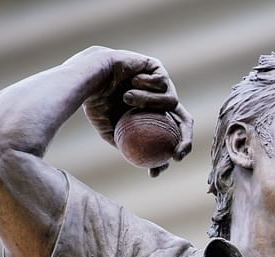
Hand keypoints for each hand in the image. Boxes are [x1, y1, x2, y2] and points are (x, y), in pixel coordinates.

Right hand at [69, 46, 192, 176]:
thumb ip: (126, 144)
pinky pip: (162, 82)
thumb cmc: (96, 103)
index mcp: (151, 117)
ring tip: (126, 98)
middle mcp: (160, 103)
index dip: (167, 156)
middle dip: (185, 140)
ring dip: (149, 102)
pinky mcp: (158, 69)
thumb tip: (145, 165)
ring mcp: (161, 85)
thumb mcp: (109, 129)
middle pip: (184, 122)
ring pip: (172, 101)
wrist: (89, 74)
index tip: (159, 168)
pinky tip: (131, 81)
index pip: (169, 139)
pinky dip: (145, 85)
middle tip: (176, 152)